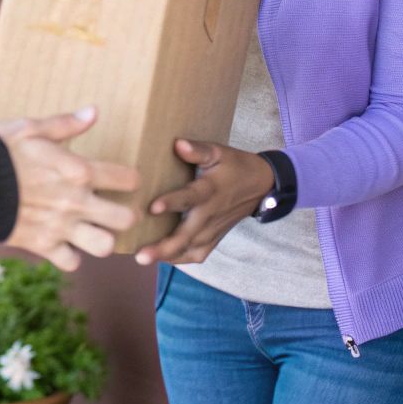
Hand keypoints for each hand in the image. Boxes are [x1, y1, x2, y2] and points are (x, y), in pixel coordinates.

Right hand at [0, 108, 139, 271]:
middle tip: (114, 209)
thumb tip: (94, 112)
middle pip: (126, 219)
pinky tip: (64, 242)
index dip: (130, 179)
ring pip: (105, 246)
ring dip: (102, 239)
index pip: (127, 179)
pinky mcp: (42, 245)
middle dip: (126, 215)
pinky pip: (71, 262)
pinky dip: (70, 256)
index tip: (122, 179)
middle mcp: (75, 202)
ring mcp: (60, 227)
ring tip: (92, 229)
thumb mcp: (29, 128)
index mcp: (78, 171)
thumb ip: (65, 124)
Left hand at [133, 139, 274, 265]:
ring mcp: (213, 229)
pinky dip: (180, 259)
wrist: (261, 185)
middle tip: (140, 255)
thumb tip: (178, 144)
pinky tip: (161, 259)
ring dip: (168, 255)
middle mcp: (210, 214)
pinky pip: (198, 254)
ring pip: (190, 248)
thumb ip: (198, 150)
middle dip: (164, 246)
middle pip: (187, 234)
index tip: (153, 208)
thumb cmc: (234, 166)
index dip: (172, 202)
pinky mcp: (215, 237)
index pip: (190, 198)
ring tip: (143, 258)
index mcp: (210, 190)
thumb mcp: (219, 152)